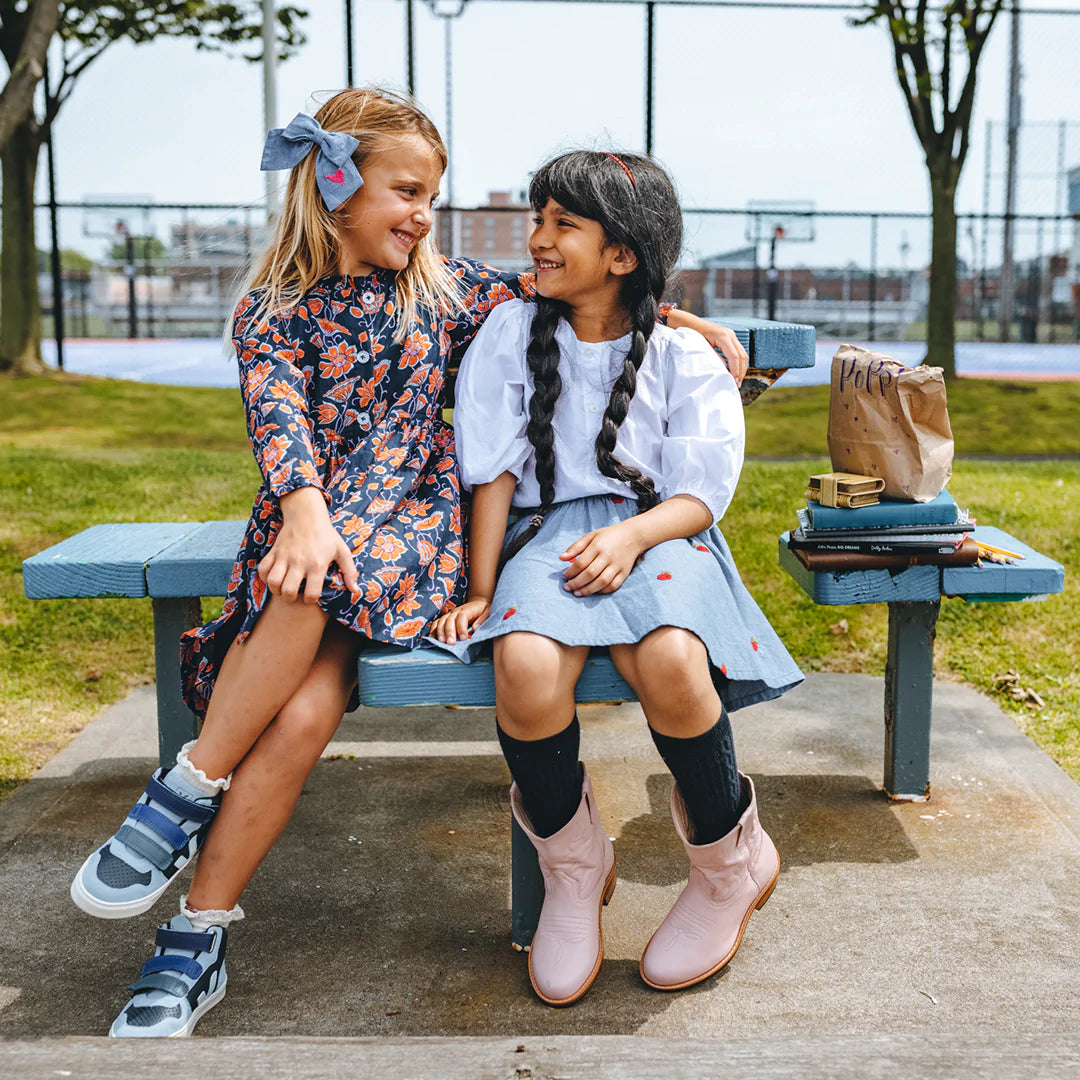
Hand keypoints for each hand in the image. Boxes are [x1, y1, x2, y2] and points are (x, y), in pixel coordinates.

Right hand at [259, 488, 359, 603]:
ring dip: (276, 590)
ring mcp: (284, 557)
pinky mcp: (274, 551)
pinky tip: (274, 576)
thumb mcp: (342, 551)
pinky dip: (265, 577)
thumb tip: (355, 591)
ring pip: (273, 582)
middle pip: (288, 591)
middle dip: (290, 598)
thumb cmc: (326, 535)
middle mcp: (300, 562)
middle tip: (294, 594)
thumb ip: (350, 571)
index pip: (312, 594)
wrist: (307, 514)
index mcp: (317, 564)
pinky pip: (262, 570)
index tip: (310, 596)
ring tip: (282, 587)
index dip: (310, 601)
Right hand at [430, 598, 490, 643]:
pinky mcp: (444, 618)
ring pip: (441, 622)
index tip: (463, 638)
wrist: (477, 602)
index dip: (461, 628)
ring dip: (440, 632)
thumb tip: (475, 629)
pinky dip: (433, 631)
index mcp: (466, 610)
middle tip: (450, 643)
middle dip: (449, 632)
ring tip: (442, 642)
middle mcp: (455, 611)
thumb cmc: (482, 610)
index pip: (462, 617)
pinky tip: (433, 639)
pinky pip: (436, 623)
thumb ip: (482, 620)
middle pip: (449, 620)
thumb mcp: (487, 613)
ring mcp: (449, 615)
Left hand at [560, 521, 644, 595]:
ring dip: (587, 590)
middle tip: (567, 588)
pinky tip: (593, 591)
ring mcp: (617, 566)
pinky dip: (602, 591)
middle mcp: (608, 557)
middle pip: (590, 574)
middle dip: (576, 583)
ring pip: (601, 582)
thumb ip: (575, 547)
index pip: (581, 563)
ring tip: (577, 593)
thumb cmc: (608, 536)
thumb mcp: (591, 536)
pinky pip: (613, 586)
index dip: (570, 572)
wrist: (633, 536)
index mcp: (598, 546)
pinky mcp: (624, 573)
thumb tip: (561, 558)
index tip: (564, 577)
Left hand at [697, 323, 748, 385]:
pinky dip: (739, 362)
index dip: (736, 370)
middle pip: (742, 355)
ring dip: (742, 367)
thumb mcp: (702, 348)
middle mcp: (730, 334)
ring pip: (743, 353)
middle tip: (738, 384)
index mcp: (723, 336)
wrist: (690, 324)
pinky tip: (735, 371)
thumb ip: (714, 358)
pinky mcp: (730, 338)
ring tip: (738, 379)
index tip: (734, 381)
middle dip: (741, 371)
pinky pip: (739, 351)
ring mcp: (731, 335)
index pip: (735, 356)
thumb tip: (724, 369)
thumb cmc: (693, 335)